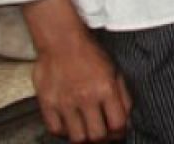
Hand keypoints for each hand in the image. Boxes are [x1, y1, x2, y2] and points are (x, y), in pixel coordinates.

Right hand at [23, 0, 130, 142]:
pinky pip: (56, 129)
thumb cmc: (90, 53)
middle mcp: (86, 98)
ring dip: (84, 139)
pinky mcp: (47, 104)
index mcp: (106, 89)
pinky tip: (70, 127)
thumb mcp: (114, 70)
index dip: (120, 133)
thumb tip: (126, 116)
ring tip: (87, 134)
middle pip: (97, 136)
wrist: (61, 41)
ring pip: (77, 137)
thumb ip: (122, 94)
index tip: (118, 134)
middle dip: (103, 140)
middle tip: (103, 137)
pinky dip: (64, 133)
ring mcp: (65, 102)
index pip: (117, 124)